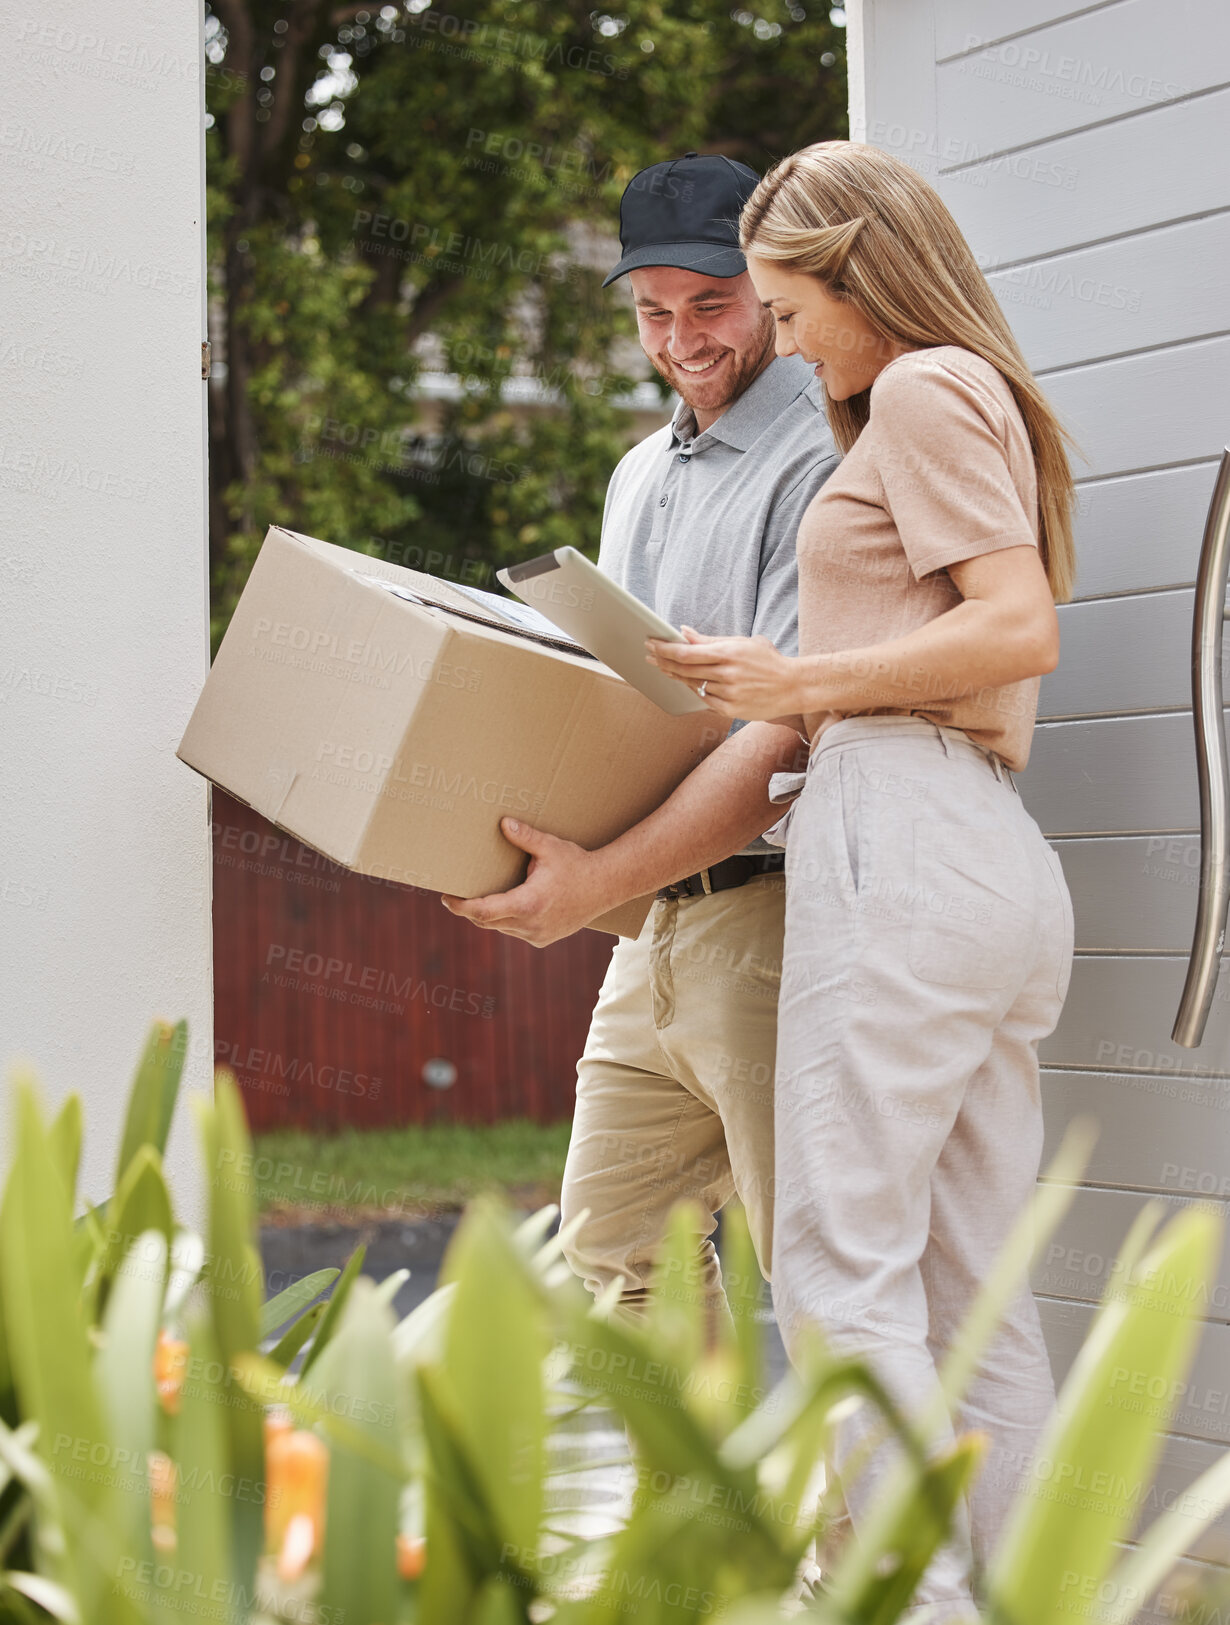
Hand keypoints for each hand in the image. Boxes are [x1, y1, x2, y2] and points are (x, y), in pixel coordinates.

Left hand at [440, 819, 612, 946]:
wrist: (607, 887)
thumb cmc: (578, 865)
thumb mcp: (550, 848)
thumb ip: (525, 837)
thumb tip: (503, 823)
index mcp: (528, 904)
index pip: (483, 911)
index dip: (461, 907)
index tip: (446, 898)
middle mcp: (530, 925)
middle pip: (487, 922)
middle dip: (469, 910)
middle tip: (454, 896)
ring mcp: (537, 935)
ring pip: (501, 927)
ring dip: (488, 915)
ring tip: (479, 897)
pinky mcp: (543, 939)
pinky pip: (515, 930)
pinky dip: (506, 920)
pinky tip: (506, 904)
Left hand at [646, 627, 804, 722]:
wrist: (793, 687)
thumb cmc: (768, 661)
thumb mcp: (741, 643)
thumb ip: (710, 640)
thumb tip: (683, 632)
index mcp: (728, 653)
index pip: (687, 653)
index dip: (665, 649)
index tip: (651, 643)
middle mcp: (727, 674)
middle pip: (684, 670)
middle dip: (663, 662)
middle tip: (650, 656)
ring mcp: (728, 694)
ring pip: (693, 685)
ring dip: (677, 676)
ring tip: (665, 668)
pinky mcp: (731, 710)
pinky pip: (704, 699)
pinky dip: (695, 690)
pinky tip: (689, 683)